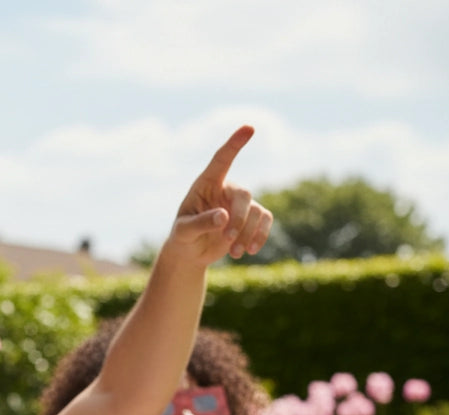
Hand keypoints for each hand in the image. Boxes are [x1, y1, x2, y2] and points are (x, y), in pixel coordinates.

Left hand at [169, 125, 271, 264]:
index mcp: (206, 184)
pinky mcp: (251, 218)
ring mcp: (240, 203)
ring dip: (248, 233)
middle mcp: (226, 189)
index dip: (234, 144)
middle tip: (227, 239)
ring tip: (236, 253)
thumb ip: (200, 223)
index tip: (249, 128)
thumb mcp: (184, 232)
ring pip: (256, 211)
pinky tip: (250, 251)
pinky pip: (265, 221)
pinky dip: (260, 236)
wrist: (190, 253)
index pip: (222, 160)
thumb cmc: (183, 237)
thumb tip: (224, 217)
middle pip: (244, 195)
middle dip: (239, 219)